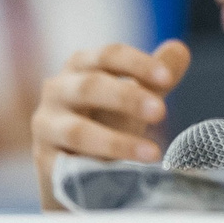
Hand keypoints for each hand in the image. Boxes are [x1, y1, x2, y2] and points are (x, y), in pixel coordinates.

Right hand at [30, 40, 191, 207]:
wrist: (75, 166)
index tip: (167, 78)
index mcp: (81, 66)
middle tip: (161, 112)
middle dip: (127, 98)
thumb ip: (155, 76)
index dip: (137, 64)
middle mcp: (58, 90)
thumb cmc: (106, 121)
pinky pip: (67, 164)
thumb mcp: (136, 97)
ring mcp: (46, 125)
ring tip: (153, 153)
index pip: (108, 56)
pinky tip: (120, 173)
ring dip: (116, 142)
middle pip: (90, 86)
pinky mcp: (43, 159)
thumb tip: (180, 49)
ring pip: (77, 130)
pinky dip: (93, 169)